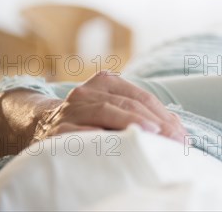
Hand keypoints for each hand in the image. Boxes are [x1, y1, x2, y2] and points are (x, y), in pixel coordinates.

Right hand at [33, 71, 186, 143]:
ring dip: (133, 124)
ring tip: (153, 135)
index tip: (181, 134)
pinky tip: (112, 141)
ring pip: (107, 112)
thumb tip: (178, 128)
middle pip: (129, 104)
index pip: (143, 97)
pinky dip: (96, 134)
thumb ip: (143, 113)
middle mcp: (89, 91)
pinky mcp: (57, 128)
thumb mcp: (114, 109)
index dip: (165, 115)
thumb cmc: (90, 121)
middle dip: (156, 123)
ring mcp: (72, 108)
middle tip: (174, 140)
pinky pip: (79, 130)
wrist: (40, 127)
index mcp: (107, 82)